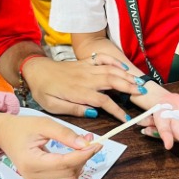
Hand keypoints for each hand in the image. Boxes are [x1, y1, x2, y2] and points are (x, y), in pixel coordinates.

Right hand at [0, 112, 101, 178]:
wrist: (2, 133)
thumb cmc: (21, 127)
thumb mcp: (43, 124)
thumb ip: (64, 134)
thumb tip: (85, 144)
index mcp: (31, 163)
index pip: (65, 163)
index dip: (84, 155)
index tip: (98, 144)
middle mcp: (34, 175)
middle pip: (69, 172)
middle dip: (84, 158)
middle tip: (91, 141)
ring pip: (68, 176)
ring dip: (80, 162)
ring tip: (84, 144)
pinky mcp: (40, 178)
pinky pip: (62, 175)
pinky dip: (73, 165)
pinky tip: (75, 152)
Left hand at [23, 55, 139, 119]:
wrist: (36, 70)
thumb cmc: (44, 90)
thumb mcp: (53, 106)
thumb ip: (73, 110)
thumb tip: (93, 112)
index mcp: (79, 92)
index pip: (103, 102)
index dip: (116, 110)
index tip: (126, 119)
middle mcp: (86, 78)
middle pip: (112, 81)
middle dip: (129, 87)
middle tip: (142, 93)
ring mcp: (87, 68)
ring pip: (111, 70)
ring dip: (126, 76)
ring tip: (139, 82)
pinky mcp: (85, 62)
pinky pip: (102, 59)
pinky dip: (114, 61)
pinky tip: (123, 67)